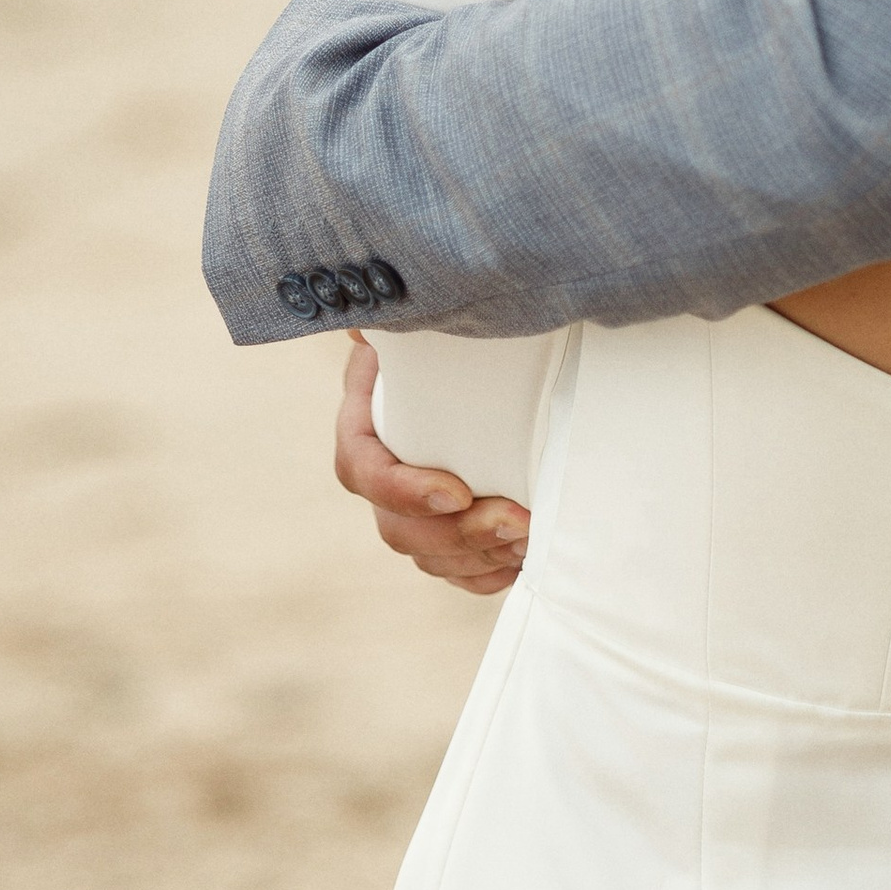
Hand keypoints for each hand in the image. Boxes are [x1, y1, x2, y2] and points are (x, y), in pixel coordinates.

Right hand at [334, 333, 531, 595]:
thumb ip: (398, 316)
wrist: (484, 355)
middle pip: (397, 526)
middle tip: (518, 521)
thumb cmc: (451, 331)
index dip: (402, 490)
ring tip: (529, 536)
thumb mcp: (425, 317)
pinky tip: (518, 562)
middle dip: (457, 534)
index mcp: (363, 420)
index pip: (362, 469)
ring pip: (427, 554)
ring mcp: (409, 506)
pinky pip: (452, 570)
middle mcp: (379, 470)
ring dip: (477, 555)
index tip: (457, 492)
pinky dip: (483, 573)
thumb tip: (365, 326)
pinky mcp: (443, 528)